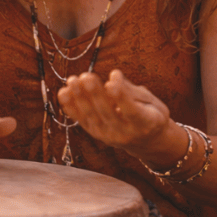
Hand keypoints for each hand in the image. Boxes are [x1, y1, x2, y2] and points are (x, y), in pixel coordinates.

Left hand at [58, 69, 178, 156]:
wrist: (146, 141)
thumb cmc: (151, 114)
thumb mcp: (152, 101)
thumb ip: (132, 90)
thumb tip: (113, 75)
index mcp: (146, 123)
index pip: (131, 111)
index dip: (120, 97)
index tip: (111, 83)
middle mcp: (125, 133)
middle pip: (107, 113)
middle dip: (95, 94)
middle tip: (86, 76)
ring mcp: (108, 136)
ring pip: (91, 117)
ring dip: (80, 98)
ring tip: (73, 80)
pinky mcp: (96, 134)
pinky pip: (81, 120)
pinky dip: (71, 107)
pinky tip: (64, 92)